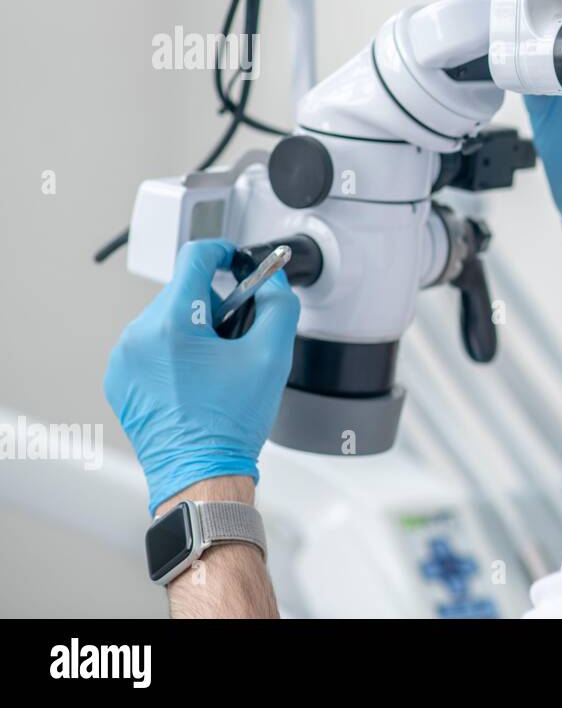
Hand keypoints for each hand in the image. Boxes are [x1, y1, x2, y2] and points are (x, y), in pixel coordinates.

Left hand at [105, 239, 299, 514]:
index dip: (223, 252)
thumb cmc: (230, 424)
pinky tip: (195, 379)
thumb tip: (272, 281)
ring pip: (166, 320)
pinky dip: (173, 353)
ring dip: (193, 329)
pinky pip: (149, 346)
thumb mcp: (273, 354)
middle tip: (236, 336)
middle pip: (182, 292)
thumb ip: (279, 304)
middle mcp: (138, 337)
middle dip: (213, 304)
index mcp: (172, 325)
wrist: (201, 474)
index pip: (195, 258)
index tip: (235, 260)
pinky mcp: (119, 379)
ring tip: (216, 364)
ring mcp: (123, 360)